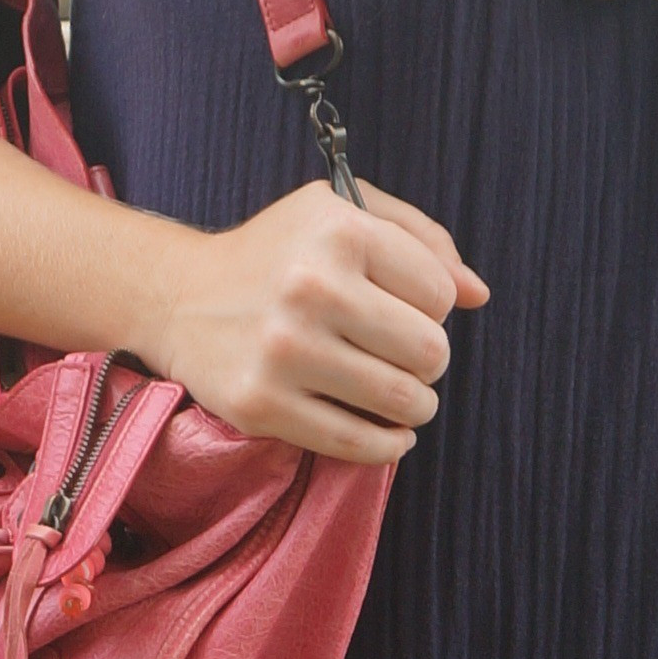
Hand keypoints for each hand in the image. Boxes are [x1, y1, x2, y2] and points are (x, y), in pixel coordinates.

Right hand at [132, 176, 490, 463]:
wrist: (179, 296)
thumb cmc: (278, 253)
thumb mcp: (344, 213)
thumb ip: (421, 240)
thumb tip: (478, 294)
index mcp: (340, 231)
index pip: (440, 295)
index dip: (432, 308)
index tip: (403, 310)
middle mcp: (311, 287)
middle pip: (430, 352)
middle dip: (428, 361)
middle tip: (405, 359)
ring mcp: (284, 350)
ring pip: (401, 401)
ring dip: (415, 406)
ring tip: (401, 396)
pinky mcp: (262, 404)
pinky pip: (357, 443)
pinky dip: (388, 445)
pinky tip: (389, 432)